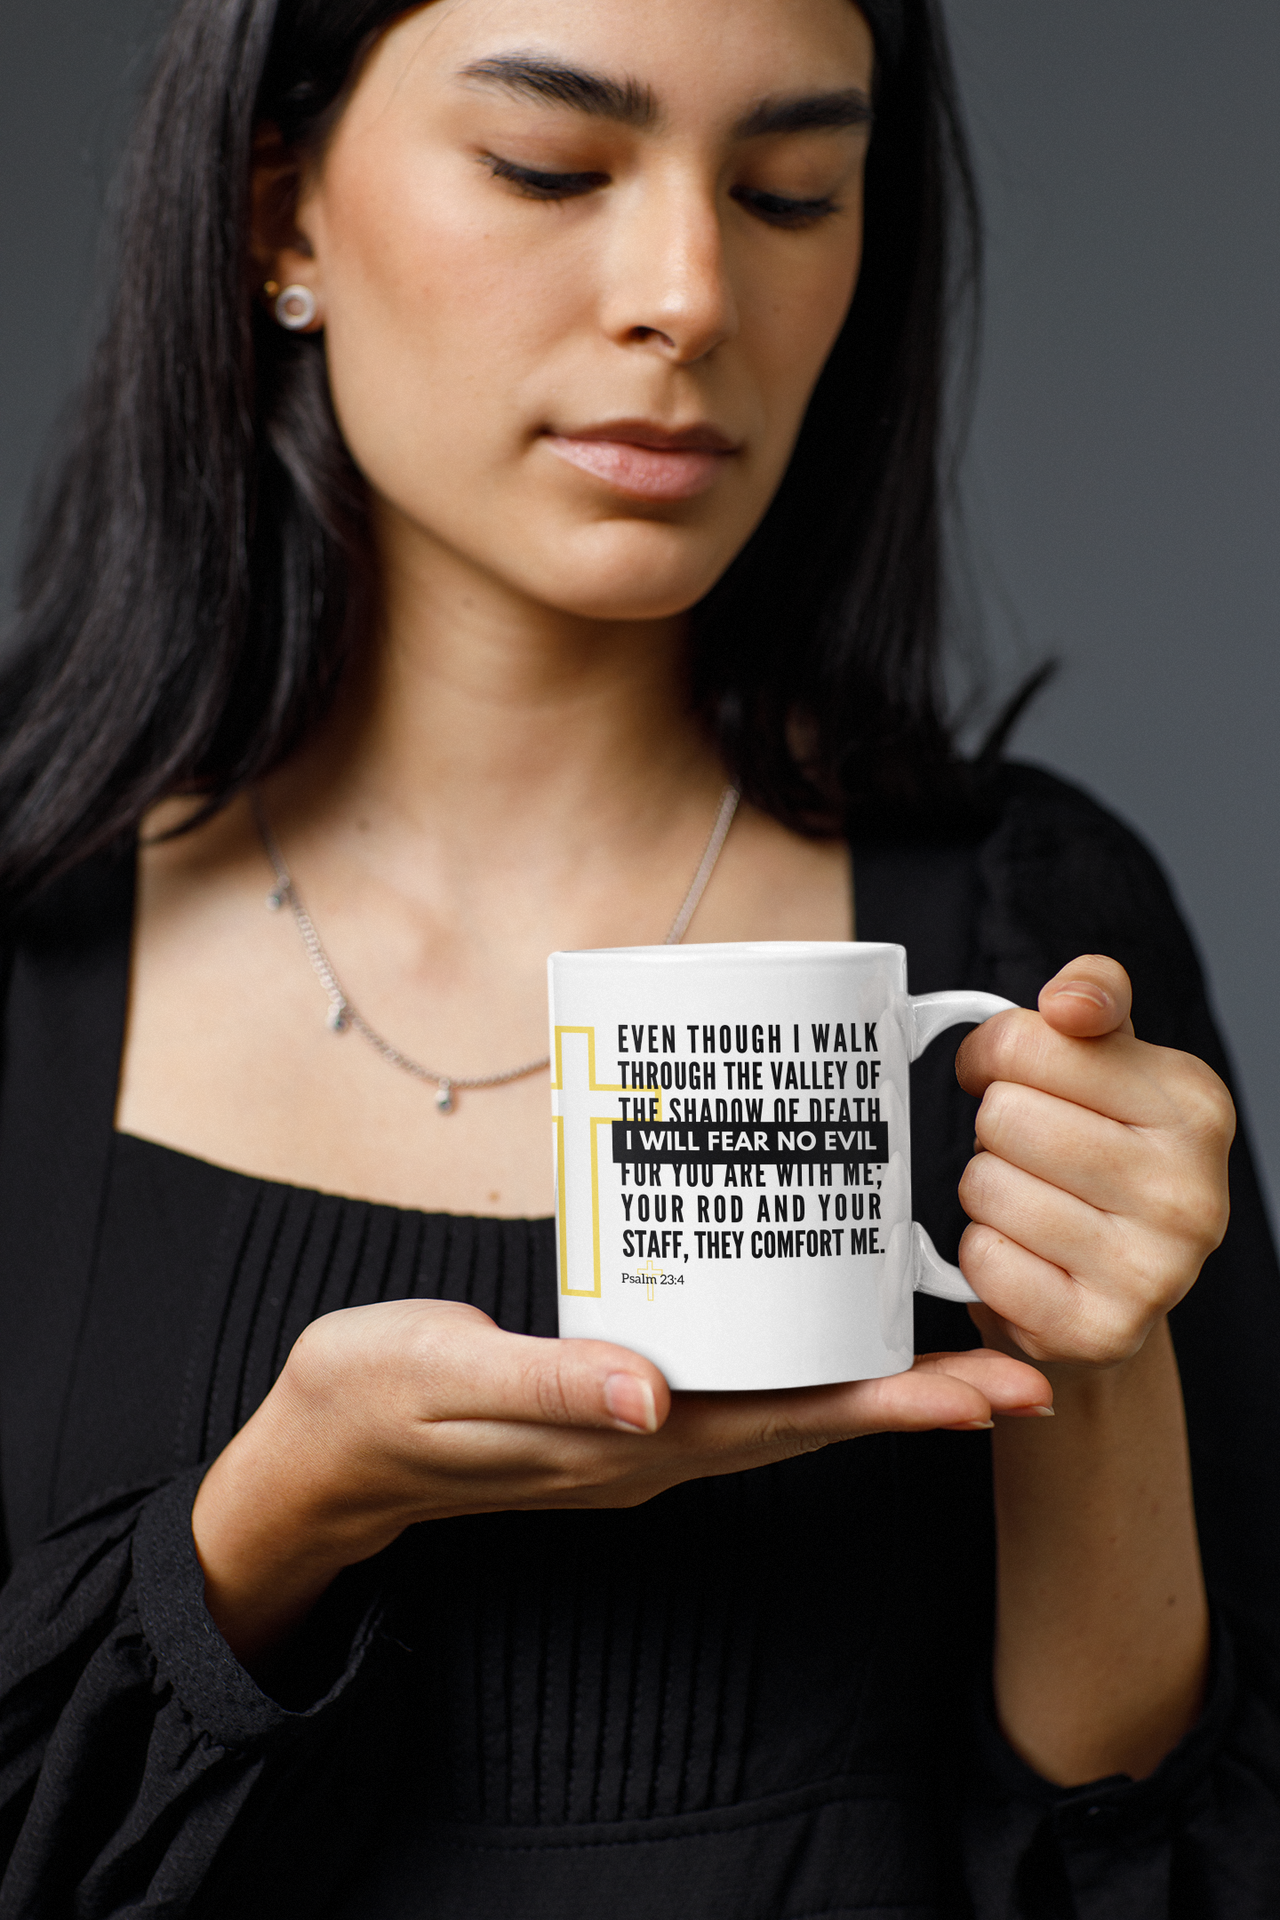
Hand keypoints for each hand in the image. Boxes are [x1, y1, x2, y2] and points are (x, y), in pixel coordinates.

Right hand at [193, 1298, 1050, 1658]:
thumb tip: (656, 1397)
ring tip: (958, 1348)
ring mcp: (639, 1430)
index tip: (989, 1386)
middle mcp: (653, 1445)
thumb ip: (553, 1386)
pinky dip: (800, 1362)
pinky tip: (823, 1324)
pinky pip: (735, 1384)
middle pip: (810, 1419)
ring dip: (874, 1384)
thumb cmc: (380, 1398)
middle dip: (919, 1398)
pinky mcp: (619, 1402)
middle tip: (1025, 1369)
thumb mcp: (453, 1379)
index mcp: (628, 1443)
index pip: (787, 1424)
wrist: (324, 1449)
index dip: (893, 1405)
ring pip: (781, 1405)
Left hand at [955, 954, 1234, 1366]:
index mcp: (1194, 1105)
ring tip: (1026, 1201)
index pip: (1031, 1042)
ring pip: (986, 1186)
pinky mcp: (1100, 1329)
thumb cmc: (1100, 1152)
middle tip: (1025, 1151)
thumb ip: (1093, 998)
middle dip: (993, 1129)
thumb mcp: (1111, 1062)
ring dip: (985, 1192)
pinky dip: (983, 1254)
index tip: (1001, 1072)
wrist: (1114, 1287)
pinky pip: (985, 1260)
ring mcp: (1152, 1270)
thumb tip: (1070, 1000)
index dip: (992, 1054)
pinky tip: (1022, 1254)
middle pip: (1004, 1116)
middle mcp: (1189, 1191)